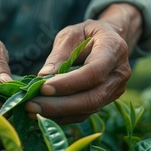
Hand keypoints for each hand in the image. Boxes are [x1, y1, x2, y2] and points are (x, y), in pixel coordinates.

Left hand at [26, 3, 142, 123]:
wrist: (109, 39)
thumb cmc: (87, 34)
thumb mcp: (71, 34)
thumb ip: (59, 54)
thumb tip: (43, 76)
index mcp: (114, 49)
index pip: (93, 72)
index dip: (68, 83)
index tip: (42, 88)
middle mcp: (119, 73)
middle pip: (92, 98)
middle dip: (59, 105)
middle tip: (31, 105)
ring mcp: (115, 90)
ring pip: (88, 109)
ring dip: (58, 113)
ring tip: (31, 109)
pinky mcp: (106, 101)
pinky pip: (85, 113)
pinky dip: (63, 116)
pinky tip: (43, 113)